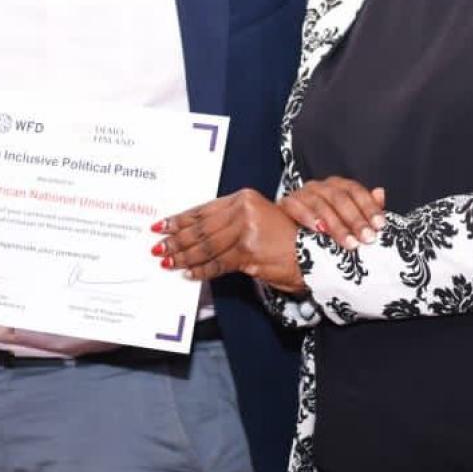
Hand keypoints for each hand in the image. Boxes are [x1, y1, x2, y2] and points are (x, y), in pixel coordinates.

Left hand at [154, 188, 306, 293]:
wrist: (314, 253)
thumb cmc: (285, 238)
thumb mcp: (257, 219)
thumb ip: (229, 221)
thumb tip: (194, 233)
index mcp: (243, 198)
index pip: (203, 209)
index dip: (180, 219)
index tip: (161, 226)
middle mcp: (244, 211)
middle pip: (201, 228)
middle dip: (176, 239)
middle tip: (158, 247)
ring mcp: (246, 231)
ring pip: (206, 246)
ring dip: (184, 256)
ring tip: (168, 261)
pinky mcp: (249, 252)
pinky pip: (218, 263)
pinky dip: (202, 270)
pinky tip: (189, 273)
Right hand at [279, 177, 387, 248]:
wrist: (289, 238)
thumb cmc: (326, 229)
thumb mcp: (349, 221)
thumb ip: (366, 208)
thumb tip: (380, 193)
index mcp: (338, 187)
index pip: (356, 191)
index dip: (369, 207)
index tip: (379, 225)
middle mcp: (321, 187)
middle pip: (339, 198)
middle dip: (355, 219)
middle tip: (367, 238)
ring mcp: (302, 194)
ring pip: (320, 203)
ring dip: (336, 224)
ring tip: (348, 242)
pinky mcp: (286, 203)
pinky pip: (296, 207)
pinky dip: (307, 216)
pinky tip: (318, 229)